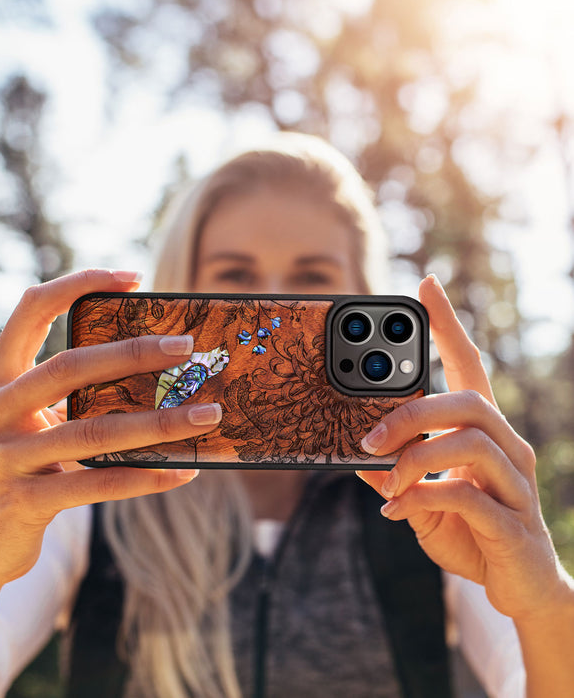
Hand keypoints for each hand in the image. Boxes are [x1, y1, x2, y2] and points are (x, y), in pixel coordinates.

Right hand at [0, 269, 221, 587]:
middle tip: (186, 347)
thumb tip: (156, 370)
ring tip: (207, 414)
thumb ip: (70, 395)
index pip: (31, 310)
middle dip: (133, 353)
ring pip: (91, 431)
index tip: (133, 277)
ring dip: (158, 422)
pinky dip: (145, 477)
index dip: (79, 284)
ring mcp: (1, 459)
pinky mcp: (21, 503)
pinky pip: (95, 484)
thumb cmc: (20, 468)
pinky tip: (184, 471)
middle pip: (68, 367)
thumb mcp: (32, 422)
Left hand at [357, 274, 568, 621]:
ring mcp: (516, 484)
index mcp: (483, 432)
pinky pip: (468, 496)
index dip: (448, 325)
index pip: (469, 366)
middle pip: (468, 401)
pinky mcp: (513, 523)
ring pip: (471, 442)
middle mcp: (507, 448)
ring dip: (415, 457)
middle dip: (412, 412)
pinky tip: (399, 510)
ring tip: (385, 480)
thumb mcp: (421, 496)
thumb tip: (356, 455)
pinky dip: (424, 497)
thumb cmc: (469, 530)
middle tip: (368, 438)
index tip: (426, 286)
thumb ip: (394, 473)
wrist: (518, 587)